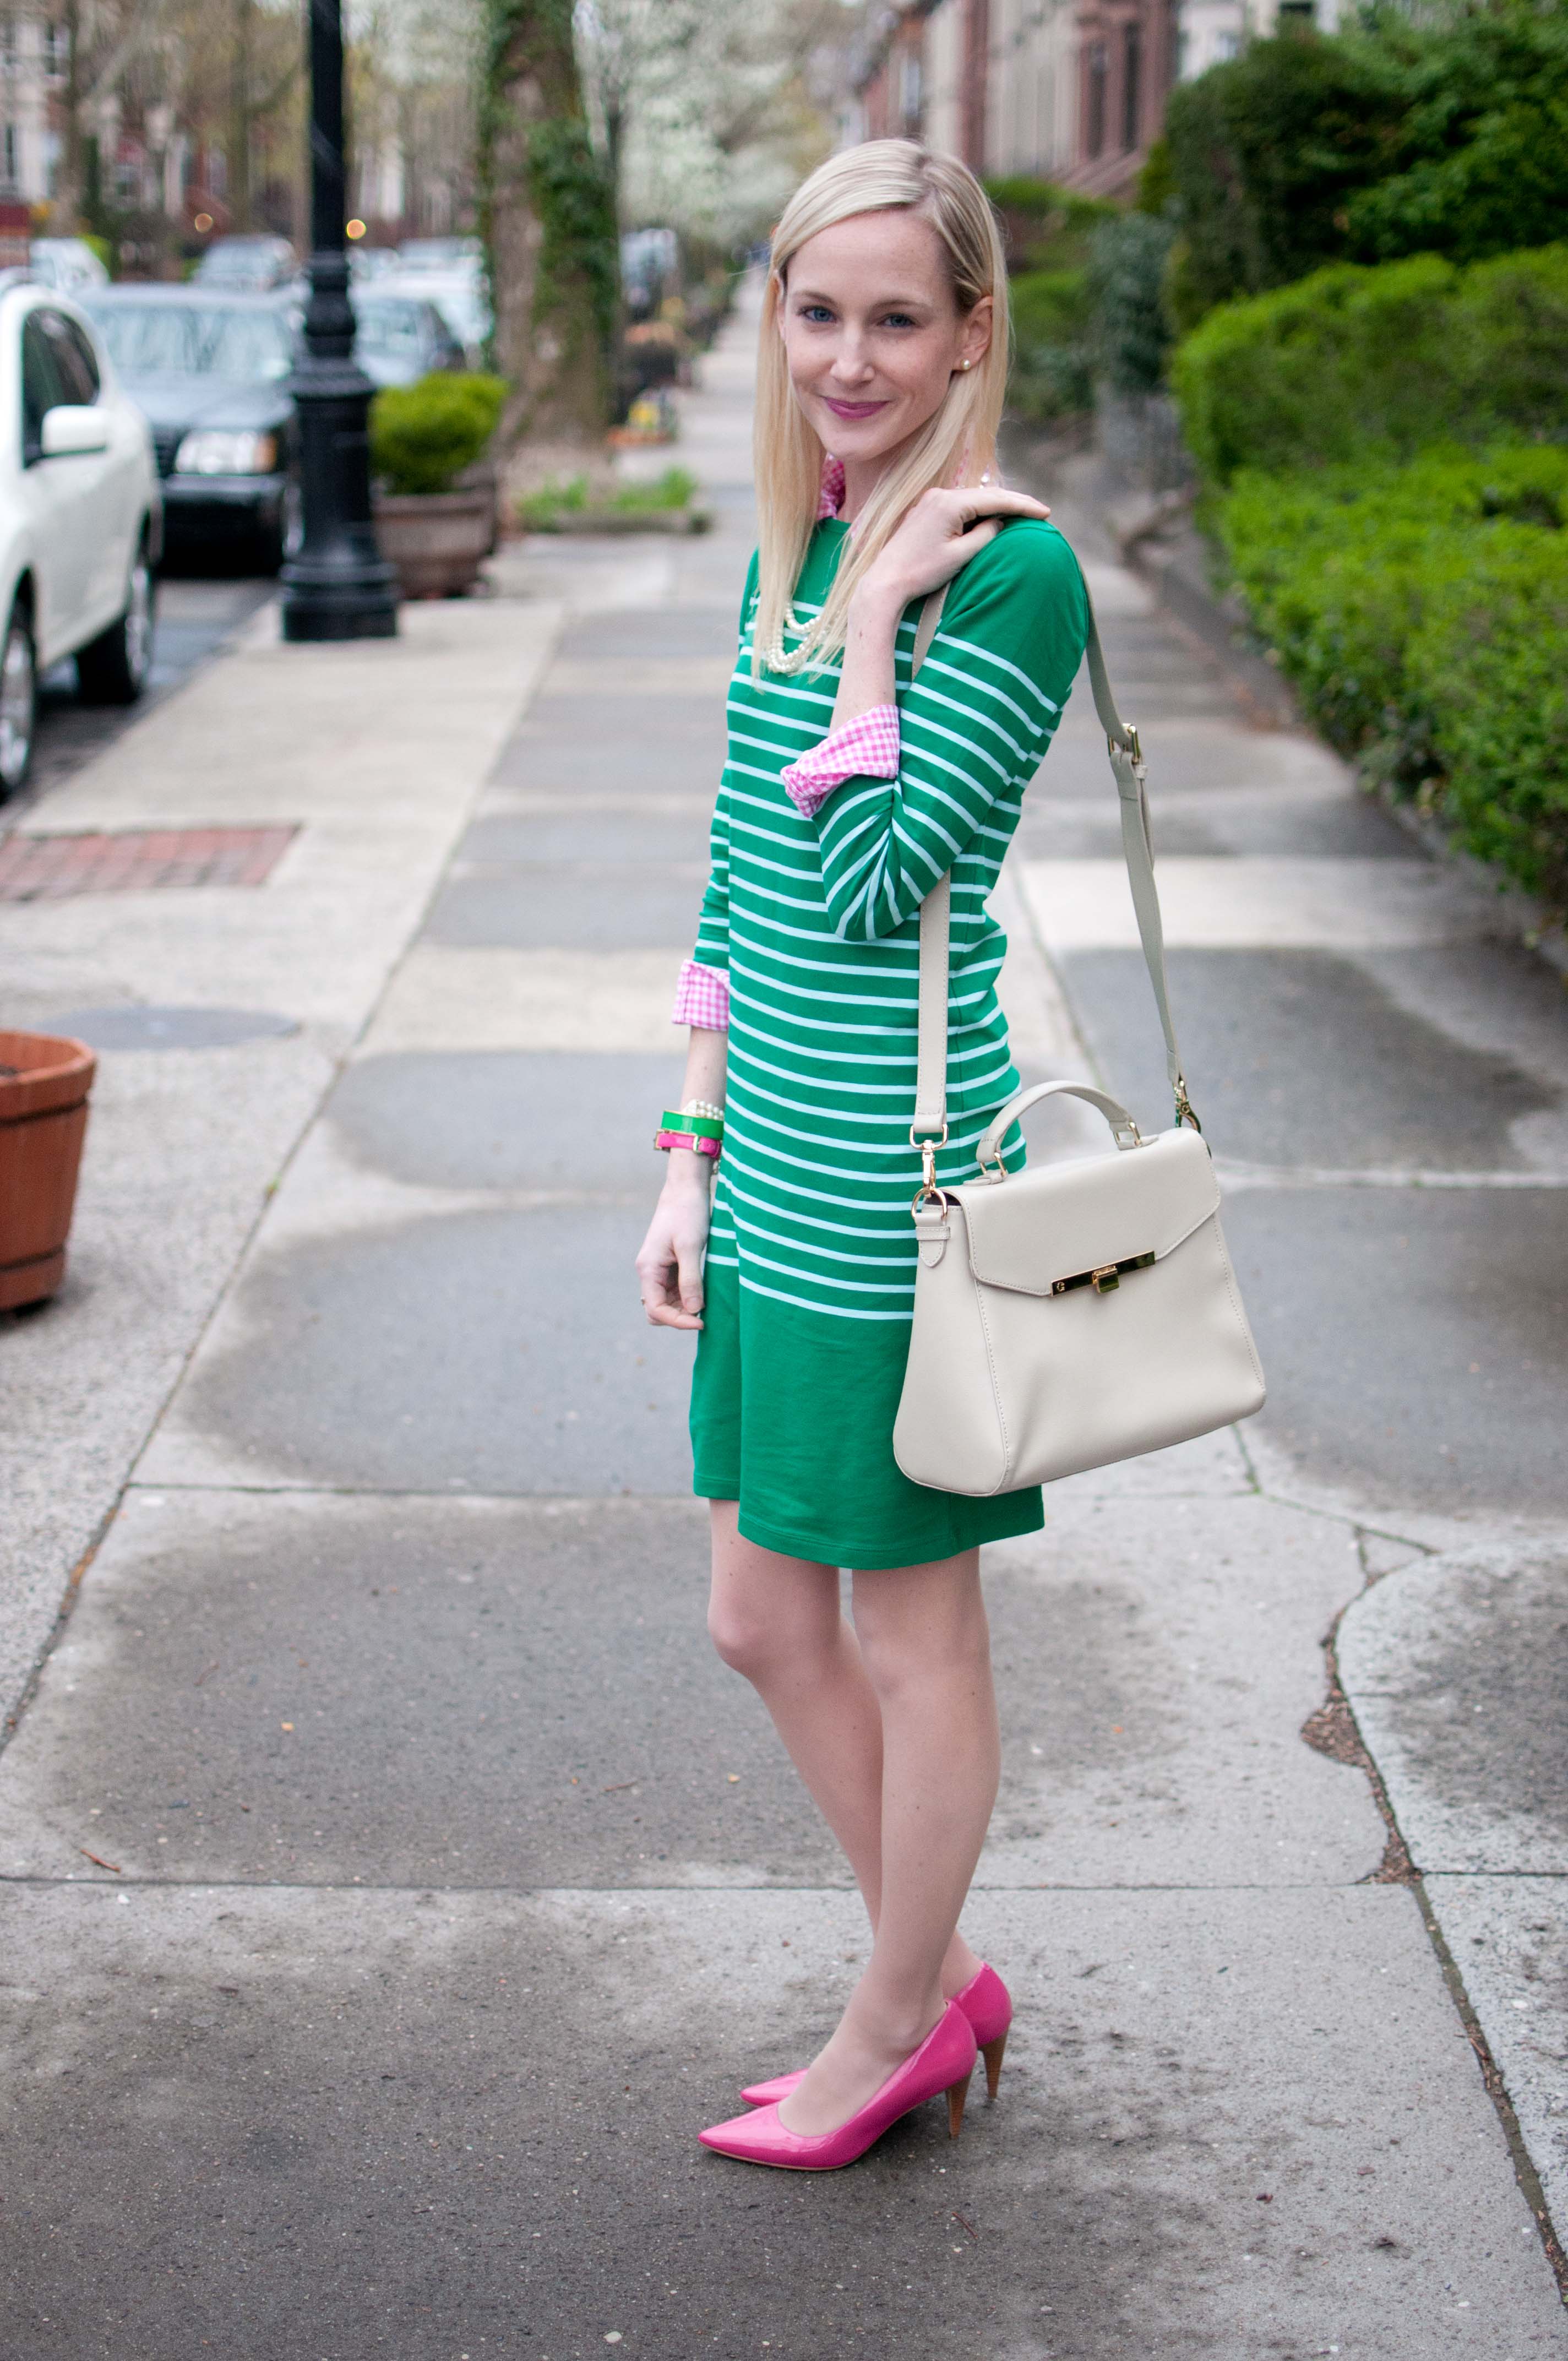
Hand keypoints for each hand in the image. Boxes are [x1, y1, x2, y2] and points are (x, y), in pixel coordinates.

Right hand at [635, 1161, 711, 1328]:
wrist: (686, 1189)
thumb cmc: (687, 1213)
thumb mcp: (690, 1247)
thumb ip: (690, 1280)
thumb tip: (694, 1310)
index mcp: (648, 1268)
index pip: (656, 1309)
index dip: (678, 1321)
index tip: (702, 1321)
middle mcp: (649, 1272)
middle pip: (658, 1311)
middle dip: (679, 1317)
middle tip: (704, 1314)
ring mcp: (659, 1270)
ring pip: (667, 1303)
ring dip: (684, 1308)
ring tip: (707, 1302)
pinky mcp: (670, 1266)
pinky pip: (675, 1291)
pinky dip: (688, 1296)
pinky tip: (704, 1292)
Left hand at [859, 484, 1050, 609]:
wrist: (885, 582)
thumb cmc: (921, 572)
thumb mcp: (960, 556)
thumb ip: (985, 535)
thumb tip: (1001, 522)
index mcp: (950, 503)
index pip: (996, 499)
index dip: (1023, 506)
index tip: (1046, 512)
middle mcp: (939, 494)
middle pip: (986, 495)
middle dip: (1013, 503)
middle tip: (1040, 512)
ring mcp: (930, 500)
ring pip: (973, 499)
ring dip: (996, 506)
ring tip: (1021, 514)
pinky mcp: (925, 510)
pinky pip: (959, 505)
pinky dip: (978, 511)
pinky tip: (992, 517)